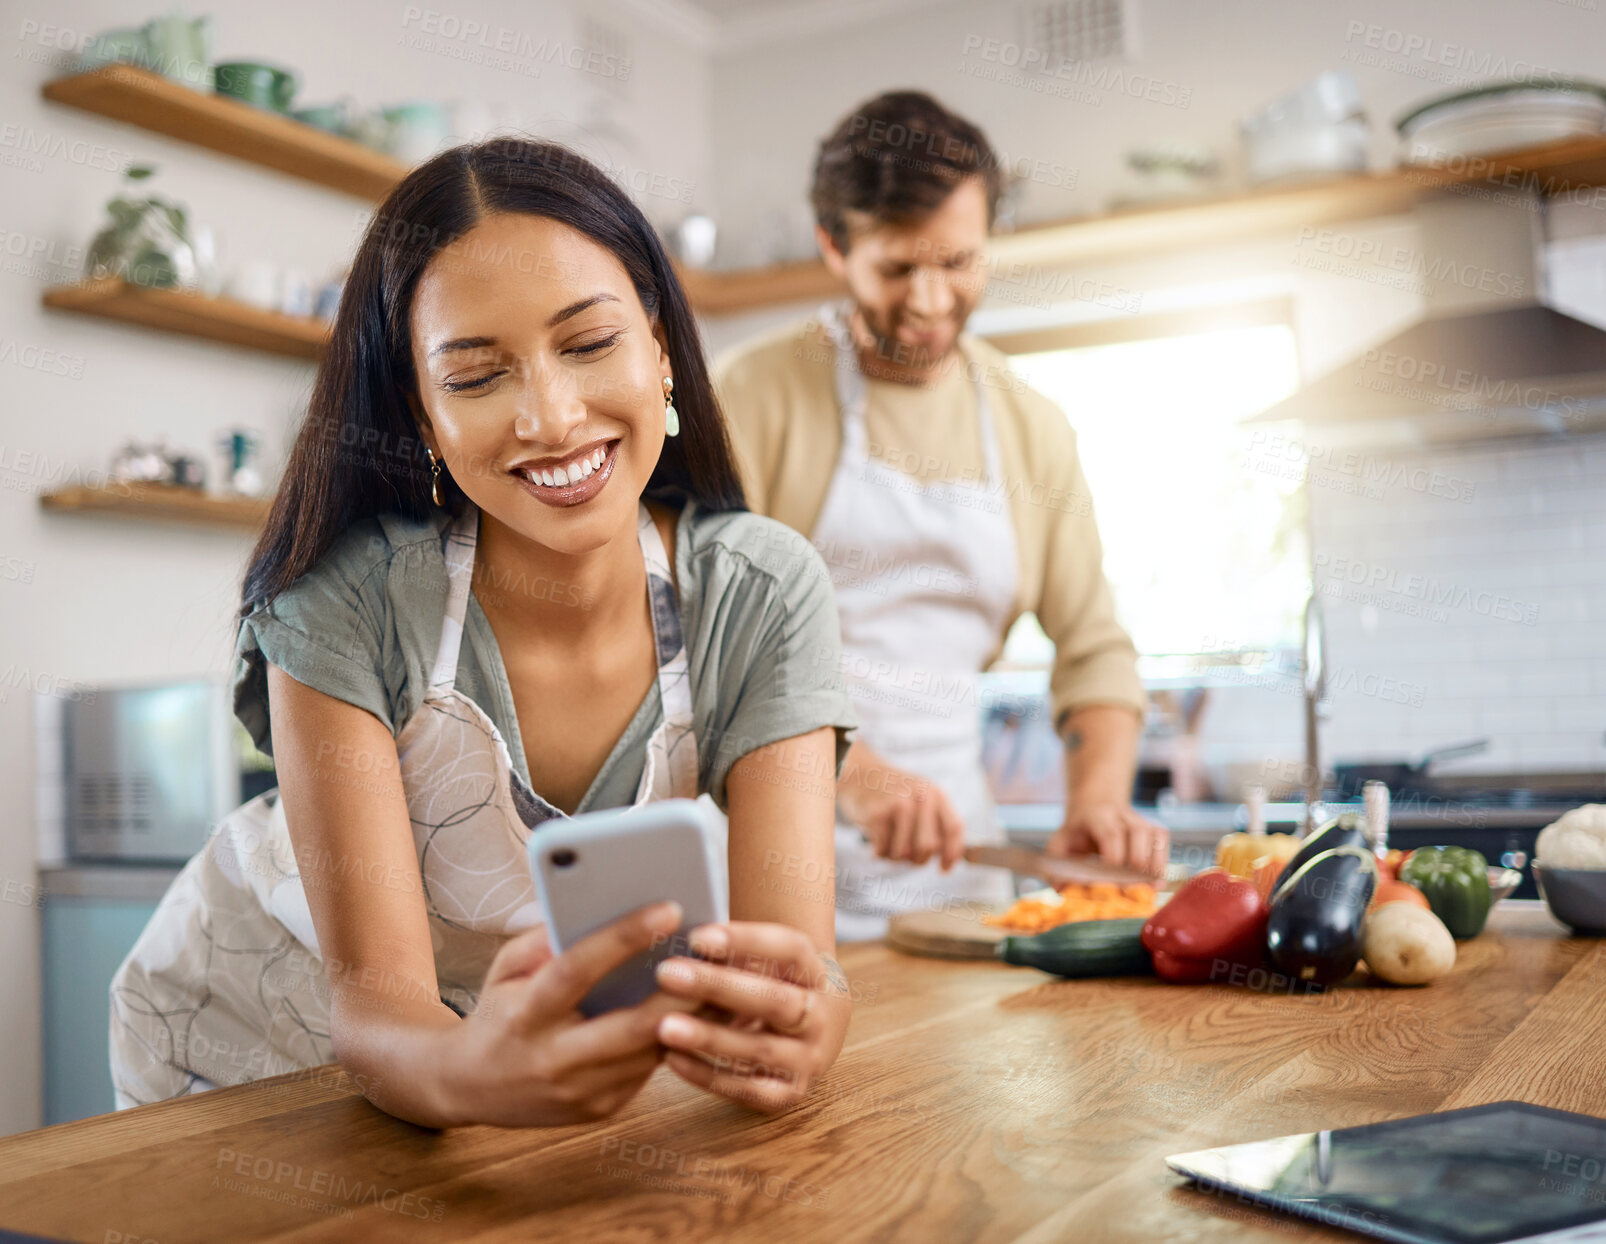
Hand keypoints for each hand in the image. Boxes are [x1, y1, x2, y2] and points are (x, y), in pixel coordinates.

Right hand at [438, 902, 698, 1126]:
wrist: (469, 1086)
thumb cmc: (498, 1011)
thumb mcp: (506, 967)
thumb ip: (545, 938)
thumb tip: (599, 906)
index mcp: (526, 1014)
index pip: (578, 969)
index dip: (624, 938)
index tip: (668, 908)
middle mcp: (552, 1058)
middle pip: (631, 1026)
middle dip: (680, 992)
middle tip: (717, 955)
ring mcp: (578, 1092)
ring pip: (650, 1053)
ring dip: (691, 1018)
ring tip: (722, 979)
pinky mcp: (598, 1110)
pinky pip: (647, 1071)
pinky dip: (674, 1041)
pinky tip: (699, 1013)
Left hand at [652, 922, 850, 1111]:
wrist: (815, 1032)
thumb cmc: (776, 985)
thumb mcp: (771, 963)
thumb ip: (737, 954)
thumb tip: (685, 942)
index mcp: (819, 973)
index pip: (789, 949)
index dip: (745, 940)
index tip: (695, 937)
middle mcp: (822, 1017)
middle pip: (774, 1000)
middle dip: (718, 986)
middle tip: (666, 974)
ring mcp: (809, 1059)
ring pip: (760, 1049)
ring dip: (709, 1037)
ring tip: (663, 1025)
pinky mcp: (791, 1094)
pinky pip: (747, 1089)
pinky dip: (707, 1075)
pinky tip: (672, 1058)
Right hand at [838, 743, 964, 869]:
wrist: (861, 775)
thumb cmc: (895, 795)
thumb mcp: (922, 798)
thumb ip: (937, 824)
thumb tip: (949, 860)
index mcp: (937, 794)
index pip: (954, 829)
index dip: (952, 854)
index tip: (943, 869)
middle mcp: (921, 797)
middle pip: (929, 847)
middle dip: (918, 859)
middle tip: (908, 855)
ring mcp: (899, 804)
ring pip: (904, 853)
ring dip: (895, 857)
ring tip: (889, 843)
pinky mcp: (877, 814)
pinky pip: (883, 850)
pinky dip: (879, 852)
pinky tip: (876, 840)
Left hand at [1048, 802, 1168, 877]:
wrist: (1094, 805)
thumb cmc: (1077, 832)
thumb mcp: (1060, 842)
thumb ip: (1057, 864)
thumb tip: (1060, 889)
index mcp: (1097, 816)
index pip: (1110, 832)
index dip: (1115, 853)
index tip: (1113, 875)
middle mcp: (1122, 815)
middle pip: (1137, 832)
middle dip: (1136, 860)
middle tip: (1131, 887)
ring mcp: (1139, 820)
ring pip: (1155, 834)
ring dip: (1153, 862)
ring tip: (1148, 887)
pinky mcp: (1151, 829)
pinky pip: (1163, 841)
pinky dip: (1162, 860)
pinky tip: (1155, 881)